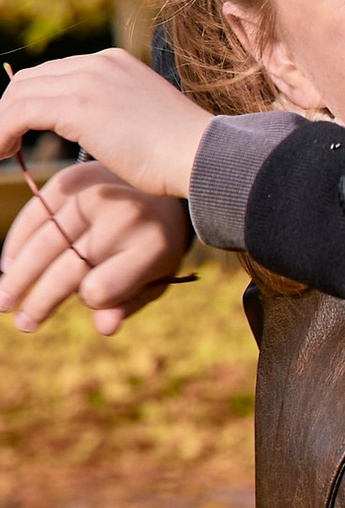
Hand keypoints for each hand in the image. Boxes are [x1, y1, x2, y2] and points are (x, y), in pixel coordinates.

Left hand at [0, 49, 209, 201]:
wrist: (202, 155)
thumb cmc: (181, 153)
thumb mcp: (143, 121)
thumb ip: (114, 117)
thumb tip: (102, 135)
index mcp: (113, 62)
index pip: (54, 73)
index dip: (29, 101)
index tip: (19, 131)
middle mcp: (98, 62)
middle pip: (30, 79)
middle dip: (9, 109)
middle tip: (4, 142)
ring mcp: (87, 80)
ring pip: (19, 94)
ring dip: (1, 123)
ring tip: (0, 151)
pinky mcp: (78, 105)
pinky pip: (19, 114)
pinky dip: (1, 132)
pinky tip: (3, 152)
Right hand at [1, 163, 193, 334]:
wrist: (165, 178)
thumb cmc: (156, 240)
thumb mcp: (155, 276)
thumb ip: (129, 303)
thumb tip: (104, 329)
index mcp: (151, 249)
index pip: (102, 289)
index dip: (90, 300)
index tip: (86, 298)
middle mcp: (121, 221)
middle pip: (68, 271)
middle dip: (40, 302)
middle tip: (21, 324)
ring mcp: (93, 197)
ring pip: (45, 245)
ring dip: (19, 277)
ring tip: (3, 301)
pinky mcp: (72, 179)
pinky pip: (35, 214)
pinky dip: (18, 241)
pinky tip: (8, 264)